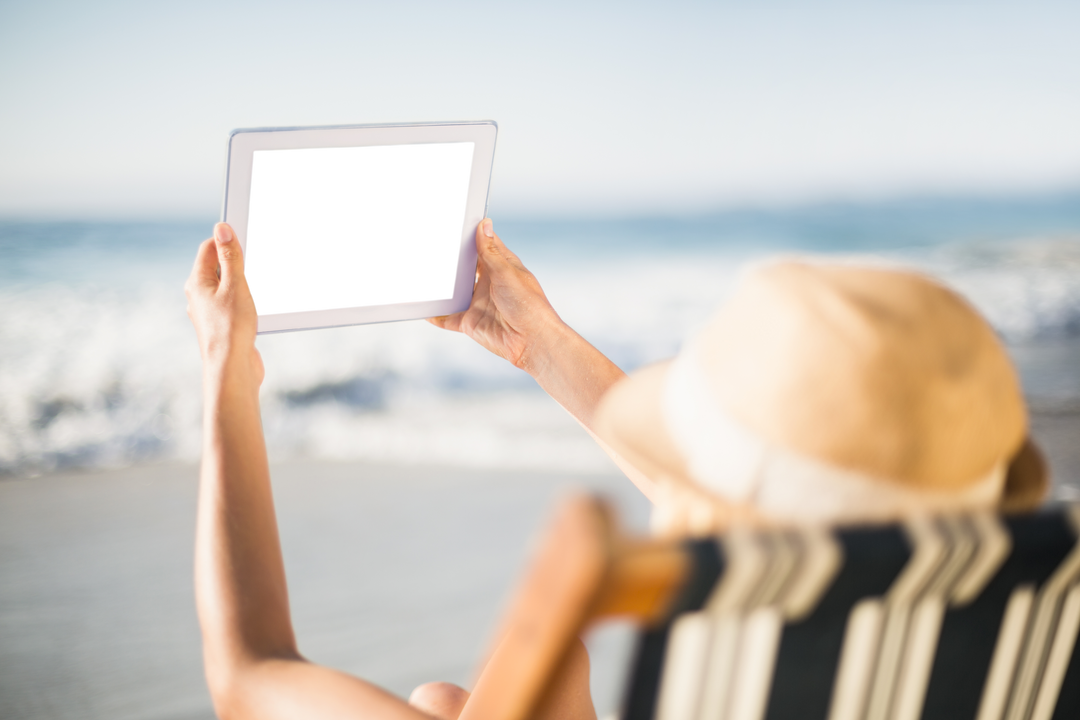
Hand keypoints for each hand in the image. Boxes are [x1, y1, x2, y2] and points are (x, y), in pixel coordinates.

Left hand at [185, 223, 263, 383]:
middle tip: (253, 270)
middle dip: (240, 264)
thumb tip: (222, 228)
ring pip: (229, 286)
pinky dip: (248, 301)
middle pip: (220, 266)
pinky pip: (235, 303)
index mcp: (198, 282)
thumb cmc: (231, 328)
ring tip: (256, 293)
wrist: (232, 369)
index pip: (209, 248)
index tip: (246, 240)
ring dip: (246, 284)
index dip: (228, 240)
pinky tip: (259, 308)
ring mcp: (211, 311)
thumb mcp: (235, 285)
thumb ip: (230, 257)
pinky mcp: (223, 324)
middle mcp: (200, 295)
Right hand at [429, 219, 561, 371]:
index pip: (483, 245)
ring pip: (453, 291)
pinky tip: (422, 309)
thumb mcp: (506, 272)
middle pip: (464, 267)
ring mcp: (478, 303)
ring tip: (424, 280)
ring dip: (440, 286)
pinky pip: (448, 318)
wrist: (531, 341)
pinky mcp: (470, 322)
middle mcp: (488, 283)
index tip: (456, 224)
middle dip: (450, 260)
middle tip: (429, 248)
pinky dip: (435, 315)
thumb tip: (484, 225)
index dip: (470, 234)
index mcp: (500, 267)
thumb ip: (490, 251)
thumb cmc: (529, 304)